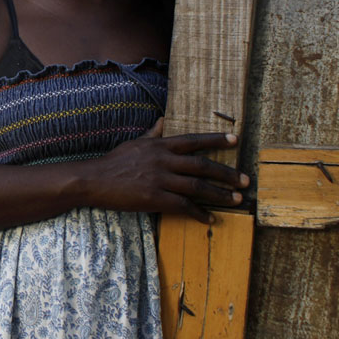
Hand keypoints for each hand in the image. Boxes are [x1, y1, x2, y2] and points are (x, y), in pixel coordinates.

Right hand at [89, 118, 248, 222]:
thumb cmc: (113, 162)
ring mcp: (159, 179)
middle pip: (202, 166)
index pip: (193, 140)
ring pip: (197, 187)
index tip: (236, 139)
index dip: (216, 139)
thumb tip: (163, 120)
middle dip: (227, 173)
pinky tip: (209, 218)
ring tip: (236, 200)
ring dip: (220, 194)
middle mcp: (163, 160)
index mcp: (160, 146)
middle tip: (245, 181)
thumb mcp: (134, 143)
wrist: (93, 180)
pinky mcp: (154, 198)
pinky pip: (183, 206)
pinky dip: (198, 213)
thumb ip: (152, 134)